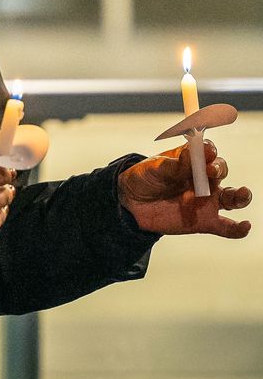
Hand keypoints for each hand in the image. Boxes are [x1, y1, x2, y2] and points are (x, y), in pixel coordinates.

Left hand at [119, 139, 251, 237]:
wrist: (132, 204)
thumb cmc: (145, 179)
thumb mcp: (154, 169)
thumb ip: (173, 165)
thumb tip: (190, 155)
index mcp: (192, 160)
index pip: (207, 152)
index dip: (208, 150)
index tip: (206, 151)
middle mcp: (204, 179)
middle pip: (221, 171)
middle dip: (218, 169)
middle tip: (209, 171)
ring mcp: (207, 200)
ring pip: (231, 197)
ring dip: (240, 195)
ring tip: (243, 194)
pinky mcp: (206, 221)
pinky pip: (227, 226)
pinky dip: (238, 228)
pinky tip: (245, 226)